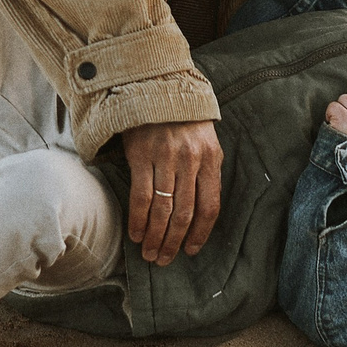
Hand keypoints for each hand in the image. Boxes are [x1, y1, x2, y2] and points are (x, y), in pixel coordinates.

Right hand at [122, 119, 223, 264]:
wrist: (156, 86)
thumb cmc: (183, 119)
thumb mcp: (205, 141)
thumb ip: (205, 172)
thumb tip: (200, 213)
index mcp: (211, 158)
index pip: (210, 206)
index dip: (200, 233)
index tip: (191, 251)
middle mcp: (191, 159)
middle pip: (185, 213)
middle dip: (174, 242)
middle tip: (163, 259)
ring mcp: (166, 157)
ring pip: (162, 209)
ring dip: (155, 236)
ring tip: (149, 253)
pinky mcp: (142, 154)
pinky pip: (141, 195)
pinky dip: (138, 219)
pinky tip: (135, 233)